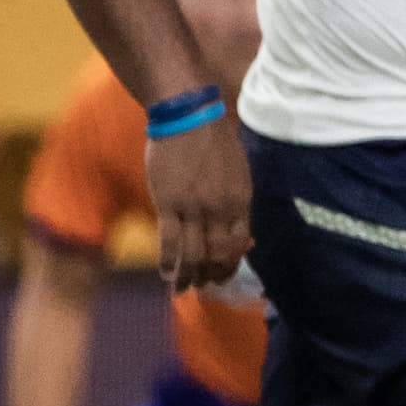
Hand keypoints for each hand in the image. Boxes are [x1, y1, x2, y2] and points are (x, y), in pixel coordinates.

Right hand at [143, 111, 251, 292]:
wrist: (188, 117)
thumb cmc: (214, 141)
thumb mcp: (238, 172)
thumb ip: (236, 200)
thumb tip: (239, 228)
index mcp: (240, 201)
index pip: (240, 244)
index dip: (231, 263)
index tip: (223, 273)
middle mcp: (220, 210)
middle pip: (217, 254)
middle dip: (211, 275)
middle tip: (203, 286)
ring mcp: (193, 209)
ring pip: (193, 254)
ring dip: (188, 276)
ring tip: (182, 289)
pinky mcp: (168, 204)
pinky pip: (169, 242)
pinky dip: (168, 261)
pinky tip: (165, 273)